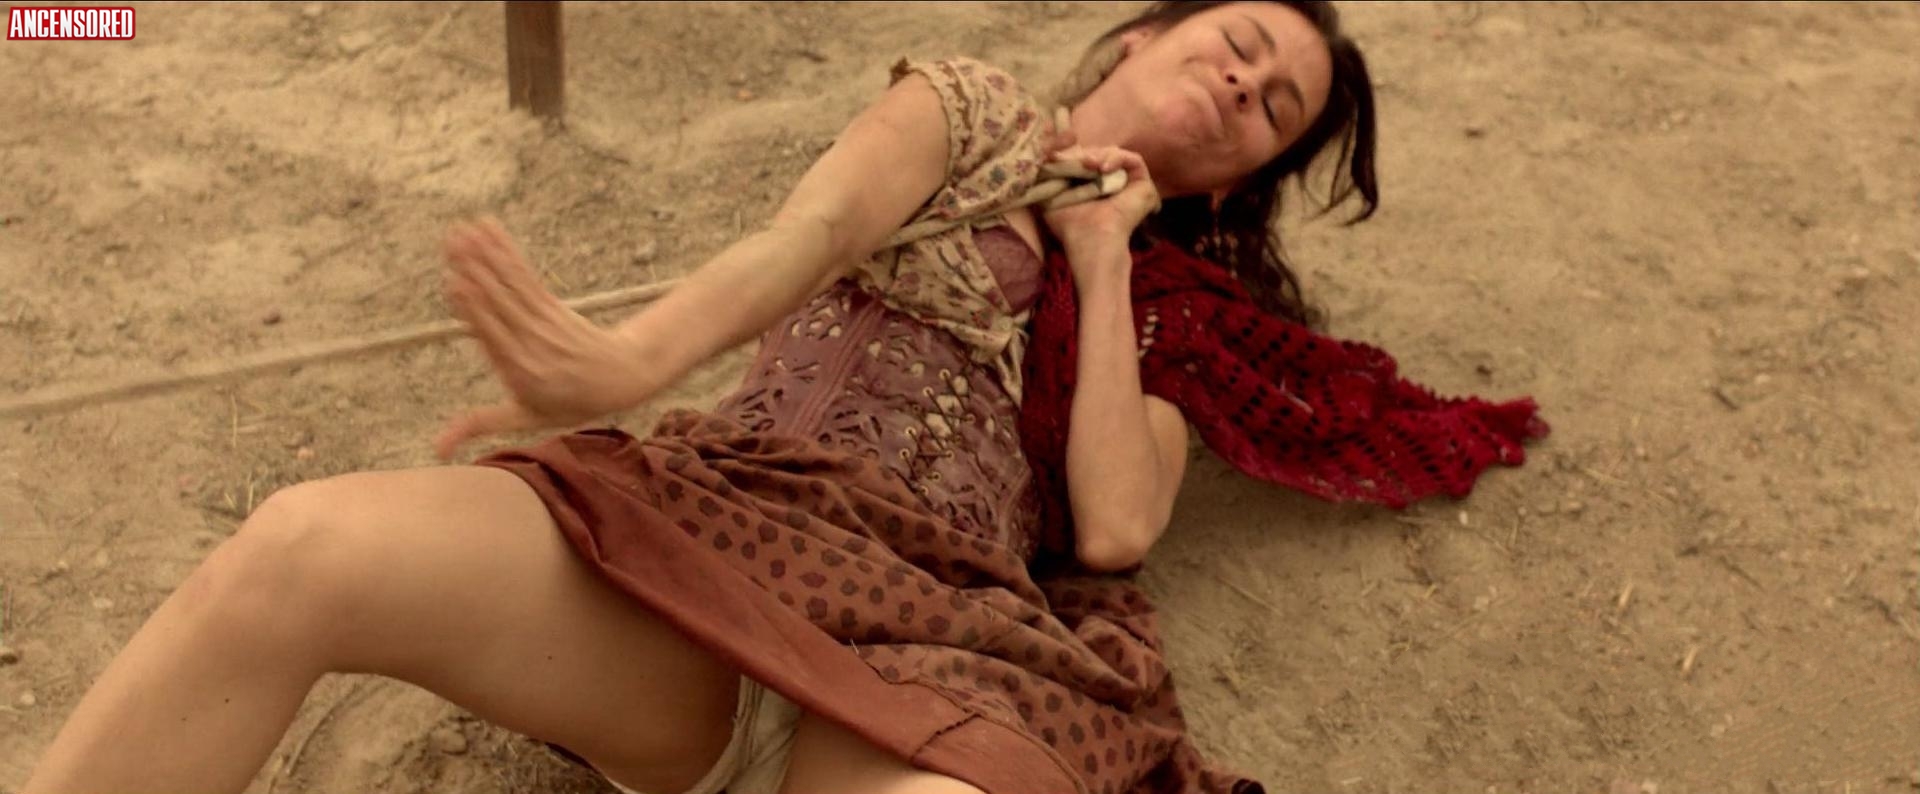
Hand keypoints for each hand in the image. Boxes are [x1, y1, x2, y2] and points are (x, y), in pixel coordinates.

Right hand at [435, 218, 661, 459]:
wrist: (621, 378)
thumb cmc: (566, 404)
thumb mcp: (524, 420)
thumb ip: (479, 425)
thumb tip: (435, 449)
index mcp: (521, 372)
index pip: (493, 336)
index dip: (476, 309)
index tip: (456, 284)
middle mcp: (532, 343)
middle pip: (500, 303)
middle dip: (475, 271)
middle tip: (451, 242)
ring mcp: (544, 321)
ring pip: (511, 284)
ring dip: (486, 254)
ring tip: (464, 229)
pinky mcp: (553, 303)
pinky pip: (526, 275)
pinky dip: (507, 252)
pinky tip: (490, 230)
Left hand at [1040, 145, 1159, 256]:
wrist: (1090, 238)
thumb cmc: (1070, 224)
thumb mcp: (1051, 195)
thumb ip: (1049, 176)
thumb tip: (1049, 154)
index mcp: (1094, 188)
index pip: (1088, 160)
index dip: (1076, 154)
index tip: (1061, 156)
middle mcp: (1114, 186)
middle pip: (1102, 155)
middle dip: (1088, 154)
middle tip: (1078, 161)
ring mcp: (1131, 186)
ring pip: (1117, 156)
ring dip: (1101, 155)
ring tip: (1089, 165)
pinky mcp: (1145, 185)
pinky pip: (1134, 160)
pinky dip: (1117, 159)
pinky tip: (1103, 168)